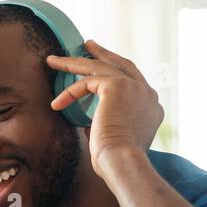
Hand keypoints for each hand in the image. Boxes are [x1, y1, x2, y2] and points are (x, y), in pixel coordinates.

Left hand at [45, 39, 162, 178]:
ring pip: (101, 67)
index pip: (133, 82)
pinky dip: (70, 91)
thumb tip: (88, 125)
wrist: (122, 162)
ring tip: (55, 60)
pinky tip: (56, 103)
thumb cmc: (116, 161)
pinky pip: (88, 82)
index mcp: (152, 107)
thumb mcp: (114, 140)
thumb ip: (106, 126)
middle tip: (87, 45)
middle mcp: (147, 93)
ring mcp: (134, 86)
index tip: (101, 69)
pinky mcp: (117, 85)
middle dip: (103, 54)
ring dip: (75, 63)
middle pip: (121, 64)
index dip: (116, 74)